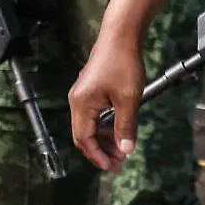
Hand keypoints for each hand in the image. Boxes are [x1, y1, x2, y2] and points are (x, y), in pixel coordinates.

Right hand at [68, 34, 145, 172]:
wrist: (120, 37)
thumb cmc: (123, 66)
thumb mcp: (128, 99)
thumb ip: (125, 126)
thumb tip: (125, 150)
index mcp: (81, 105)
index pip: (84, 139)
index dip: (98, 156)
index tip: (114, 167)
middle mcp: (77, 101)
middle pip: (83, 135)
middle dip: (101, 151)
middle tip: (120, 163)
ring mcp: (82, 95)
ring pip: (89, 126)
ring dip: (104, 139)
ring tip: (122, 149)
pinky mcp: (90, 90)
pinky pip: (94, 116)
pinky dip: (105, 127)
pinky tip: (119, 131)